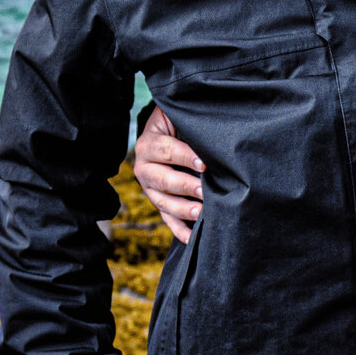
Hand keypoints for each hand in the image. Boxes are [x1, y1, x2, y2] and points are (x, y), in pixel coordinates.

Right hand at [132, 107, 204, 244]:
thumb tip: (212, 133)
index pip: (166, 150)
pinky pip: (167, 218)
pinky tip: (191, 238)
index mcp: (148, 143)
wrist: (167, 130)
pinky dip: (179, 229)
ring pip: (163, 202)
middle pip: (163, 180)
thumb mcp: (178, 117)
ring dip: (182, 209)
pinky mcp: (158, 201)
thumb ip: (189, 122)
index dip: (186, 157)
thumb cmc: (180, 123)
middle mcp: (144, 167)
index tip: (205, 165)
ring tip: (201, 213)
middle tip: (205, 191)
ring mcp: (149, 188)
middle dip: (186, 186)